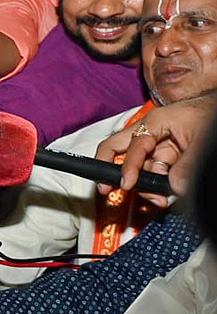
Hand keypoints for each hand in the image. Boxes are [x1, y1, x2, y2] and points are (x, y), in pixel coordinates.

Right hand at [95, 94, 216, 203]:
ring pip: (140, 168)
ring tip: (159, 199)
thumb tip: (176, 187)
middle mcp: (149, 133)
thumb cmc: (210, 114)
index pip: (132, 147)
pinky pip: (154, 172)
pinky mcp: (166, 156)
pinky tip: (163, 193)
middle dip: (112, 169)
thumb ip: (187, 165)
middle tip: (106, 188)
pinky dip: (156, 184)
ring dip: (145, 185)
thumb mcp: (200, 140)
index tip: (126, 184)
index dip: (127, 167)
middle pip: (119, 150)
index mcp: (154, 122)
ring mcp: (156, 145)